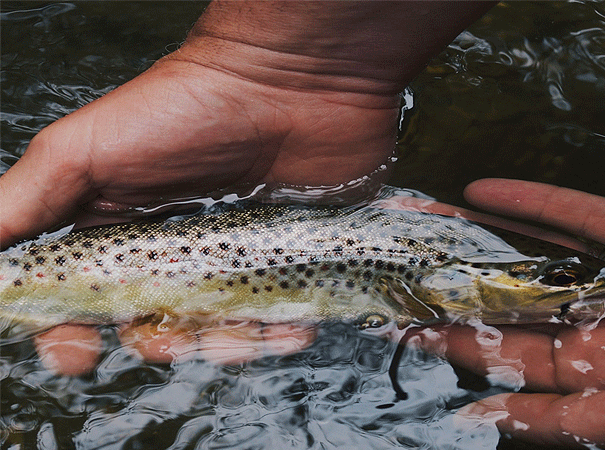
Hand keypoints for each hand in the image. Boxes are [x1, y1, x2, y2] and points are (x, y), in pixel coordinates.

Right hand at [3, 1, 494, 374]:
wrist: (287, 79)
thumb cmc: (184, 106)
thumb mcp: (85, 150)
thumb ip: (24, 202)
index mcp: (116, 230)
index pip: (85, 300)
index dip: (73, 333)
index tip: (76, 352)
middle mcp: (172, 249)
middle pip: (156, 323)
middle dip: (159, 343)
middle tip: (172, 339)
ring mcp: (230, 254)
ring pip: (220, 326)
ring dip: (225, 346)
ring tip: (238, 338)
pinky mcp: (282, 255)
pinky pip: (282, 312)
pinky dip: (284, 330)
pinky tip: (290, 330)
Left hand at [413, 179, 604, 448]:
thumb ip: (560, 421)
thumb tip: (482, 417)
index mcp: (594, 371)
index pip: (503, 351)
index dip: (448, 335)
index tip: (399, 318)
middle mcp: (597, 321)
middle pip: (508, 296)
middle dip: (452, 279)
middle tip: (397, 261)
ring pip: (534, 251)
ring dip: (476, 234)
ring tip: (422, 219)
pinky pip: (582, 214)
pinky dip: (534, 200)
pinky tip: (481, 192)